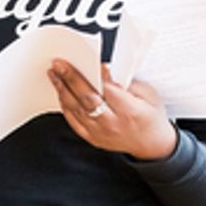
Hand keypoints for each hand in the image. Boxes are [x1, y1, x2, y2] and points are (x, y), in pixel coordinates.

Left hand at [48, 61, 177, 160]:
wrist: (152, 145)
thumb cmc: (151, 116)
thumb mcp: (149, 94)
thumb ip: (127, 82)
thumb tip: (104, 70)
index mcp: (130, 111)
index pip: (108, 90)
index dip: (96, 74)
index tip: (86, 60)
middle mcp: (113, 124)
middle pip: (87, 98)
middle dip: (71, 78)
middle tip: (59, 63)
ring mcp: (101, 133)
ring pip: (76, 110)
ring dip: (62, 90)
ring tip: (54, 74)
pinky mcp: (93, 139)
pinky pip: (74, 122)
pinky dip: (66, 107)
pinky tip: (60, 93)